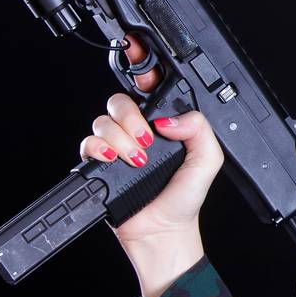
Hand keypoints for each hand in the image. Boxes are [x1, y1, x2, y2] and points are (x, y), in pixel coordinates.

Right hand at [77, 36, 224, 248]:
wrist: (163, 232)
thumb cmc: (184, 199)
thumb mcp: (207, 160)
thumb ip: (199, 129)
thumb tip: (169, 118)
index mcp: (164, 125)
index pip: (150, 90)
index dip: (143, 71)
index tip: (141, 64)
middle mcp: (138, 132)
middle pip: (119, 101)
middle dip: (130, 117)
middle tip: (146, 140)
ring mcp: (117, 147)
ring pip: (102, 120)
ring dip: (119, 137)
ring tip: (137, 159)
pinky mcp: (100, 164)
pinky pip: (88, 143)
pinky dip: (98, 148)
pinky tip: (114, 160)